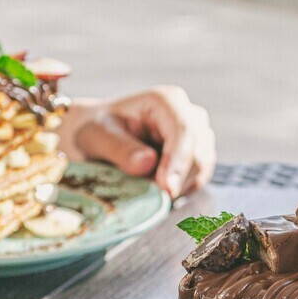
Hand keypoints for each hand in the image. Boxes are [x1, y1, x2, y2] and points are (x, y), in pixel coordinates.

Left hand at [58, 86, 215, 197]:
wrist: (101, 138)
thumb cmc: (97, 132)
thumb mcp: (96, 137)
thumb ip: (120, 149)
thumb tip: (148, 163)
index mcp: (166, 100)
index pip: (184, 131)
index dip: (177, 163)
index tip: (165, 189)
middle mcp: (190, 114)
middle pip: (198, 154)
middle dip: (176, 181)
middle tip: (148, 197)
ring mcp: (199, 136)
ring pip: (200, 171)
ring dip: (176, 188)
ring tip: (145, 189)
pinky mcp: (199, 157)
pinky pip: (197, 181)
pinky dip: (179, 192)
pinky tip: (156, 190)